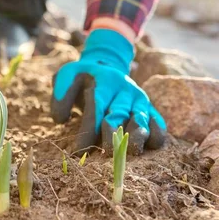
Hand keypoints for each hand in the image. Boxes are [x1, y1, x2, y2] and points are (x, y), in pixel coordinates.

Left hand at [50, 29, 165, 154]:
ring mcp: (139, 99)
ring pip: (141, 119)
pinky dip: (156, 135)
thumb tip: (60, 120)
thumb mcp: (66, 77)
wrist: (106, 64)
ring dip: (137, 137)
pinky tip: (151, 147)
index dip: (88, 131)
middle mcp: (124, 90)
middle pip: (119, 115)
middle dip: (112, 137)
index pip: (96, 108)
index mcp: (104, 82)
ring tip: (131, 152)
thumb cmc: (81, 78)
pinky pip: (158, 122)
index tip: (79, 152)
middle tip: (106, 155)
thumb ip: (61, 95)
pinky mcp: (150, 108)